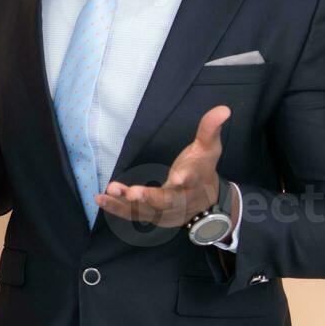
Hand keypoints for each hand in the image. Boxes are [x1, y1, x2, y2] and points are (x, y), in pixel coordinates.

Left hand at [98, 106, 230, 227]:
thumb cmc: (202, 170)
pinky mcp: (152, 216)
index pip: (192, 179)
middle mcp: (181, 199)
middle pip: (166, 201)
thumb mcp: (208, 149)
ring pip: (146, 210)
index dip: (186, 178)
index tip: (178, 177)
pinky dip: (117, 208)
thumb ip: (210, 129)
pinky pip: (133, 215)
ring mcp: (165, 211)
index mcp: (195, 180)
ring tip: (110, 190)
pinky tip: (101, 199)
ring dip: (126, 203)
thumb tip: (223, 109)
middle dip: (150, 198)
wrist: (206, 203)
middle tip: (132, 192)